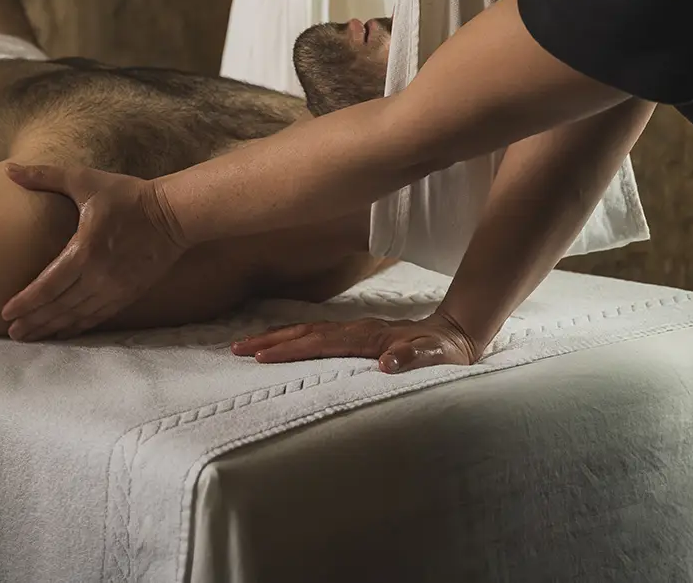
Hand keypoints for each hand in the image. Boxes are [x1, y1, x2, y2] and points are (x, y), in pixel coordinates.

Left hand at [0, 162, 188, 341]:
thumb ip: (45, 176)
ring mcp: (115, 288)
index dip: (26, 302)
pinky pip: (98, 316)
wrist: (173, 214)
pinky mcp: (128, 294)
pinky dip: (78, 327)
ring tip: (31, 336)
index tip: (5, 313)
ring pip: (77, 316)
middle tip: (12, 333)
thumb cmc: (127, 195)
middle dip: (34, 321)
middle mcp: (98, 276)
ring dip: (52, 328)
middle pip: (59, 306)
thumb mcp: (85, 180)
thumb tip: (10, 169)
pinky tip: (64, 332)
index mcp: (85, 251)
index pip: (48, 286)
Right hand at [230, 309, 483, 373]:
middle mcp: (357, 330)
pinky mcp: (356, 335)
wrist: (456, 334)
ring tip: (247, 344)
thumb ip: (415, 357)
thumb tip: (388, 361)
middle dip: (271, 340)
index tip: (261, 356)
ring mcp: (355, 330)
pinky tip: (280, 342)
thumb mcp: (437, 357)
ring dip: (277, 337)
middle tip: (237, 349)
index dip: (291, 349)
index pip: (322, 342)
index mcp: (370, 337)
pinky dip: (294, 337)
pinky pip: (317, 334)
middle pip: (306, 332)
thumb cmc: (445, 352)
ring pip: (308, 330)